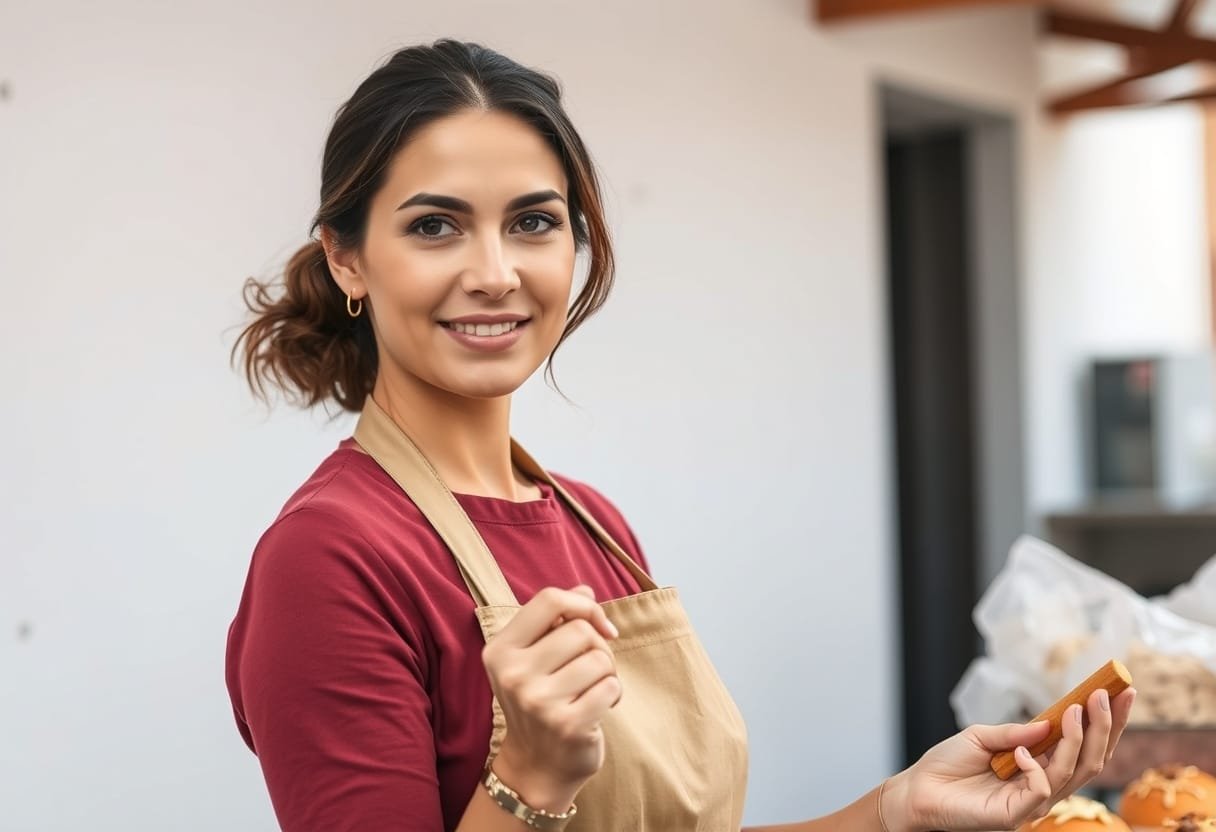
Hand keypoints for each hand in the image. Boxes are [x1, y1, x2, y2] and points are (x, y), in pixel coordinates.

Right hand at [481, 585, 620, 812]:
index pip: (549, 599)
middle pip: (581, 630)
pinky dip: (613, 694)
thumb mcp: (534, 657)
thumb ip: (555, 620)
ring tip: (592, 689)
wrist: (536, 765)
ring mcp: (538, 701)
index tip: (597, 624)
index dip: (583, 605)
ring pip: (600, 658)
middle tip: (590, 669)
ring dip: (607, 672)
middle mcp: (513, 674)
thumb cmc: (540, 700)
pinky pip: (611, 686)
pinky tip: (598, 708)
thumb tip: (585, 589)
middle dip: (598, 645)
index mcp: (500, 650)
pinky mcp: (567, 724)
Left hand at [884, 687, 1136, 831]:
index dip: (1106, 722)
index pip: (1084, 746)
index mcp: (1040, 766)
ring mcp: (1032, 803)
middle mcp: (1043, 785)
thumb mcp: (982, 736)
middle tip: (1110, 696)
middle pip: (1090, 760)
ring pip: (1073, 773)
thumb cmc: (947, 764)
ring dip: (1078, 739)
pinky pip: (1040, 790)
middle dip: (1105, 728)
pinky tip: (1022, 751)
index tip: (1122, 691)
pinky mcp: (1015, 815)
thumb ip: (1016, 731)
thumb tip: (1053, 719)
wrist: (917, 789)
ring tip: (1077, 709)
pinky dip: (1036, 767)